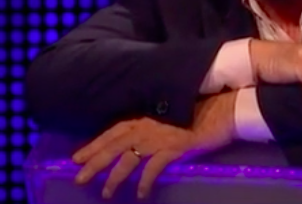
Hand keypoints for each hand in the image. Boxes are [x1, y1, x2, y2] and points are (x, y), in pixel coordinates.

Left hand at [71, 91, 237, 199]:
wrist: (223, 108)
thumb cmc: (199, 109)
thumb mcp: (170, 114)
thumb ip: (153, 124)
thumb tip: (139, 139)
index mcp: (144, 116)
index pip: (113, 132)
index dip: (95, 145)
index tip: (77, 157)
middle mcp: (146, 126)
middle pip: (113, 146)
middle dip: (94, 162)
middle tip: (78, 178)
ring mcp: (159, 136)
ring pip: (128, 159)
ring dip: (115, 177)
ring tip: (106, 192)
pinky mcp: (174, 147)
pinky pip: (154, 167)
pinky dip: (146, 181)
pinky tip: (141, 194)